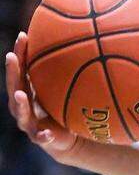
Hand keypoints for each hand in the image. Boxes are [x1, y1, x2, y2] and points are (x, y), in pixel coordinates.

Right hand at [6, 32, 78, 158]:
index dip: (20, 54)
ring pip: (20, 112)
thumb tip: (90, 41)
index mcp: (29, 92)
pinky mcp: (40, 138)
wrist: (70, 138)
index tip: (23, 36)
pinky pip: (40, 137)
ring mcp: (30, 122)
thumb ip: (71, 72)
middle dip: (12, 71)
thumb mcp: (66, 89)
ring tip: (19, 93)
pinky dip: (42, 135)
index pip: (21, 70)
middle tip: (11, 56)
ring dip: (20, 102)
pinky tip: (47, 134)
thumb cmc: (65, 109)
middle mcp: (24, 105)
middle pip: (14, 86)